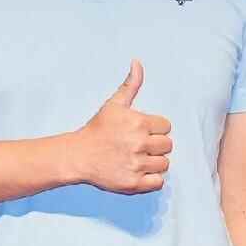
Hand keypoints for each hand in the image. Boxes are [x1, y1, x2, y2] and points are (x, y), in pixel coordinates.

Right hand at [72, 62, 173, 194]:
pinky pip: (158, 182)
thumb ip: (130, 85)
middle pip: (168, 145)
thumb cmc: (97, 129)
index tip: (141, 132)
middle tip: (138, 146)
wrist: (78, 156)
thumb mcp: (114, 105)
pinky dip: (151, 179)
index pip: (166, 126)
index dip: (155, 129)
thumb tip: (137, 62)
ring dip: (154, 162)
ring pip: (164, 164)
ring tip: (137, 159)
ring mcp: (136, 165)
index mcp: (138, 123)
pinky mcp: (133, 183)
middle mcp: (139, 144)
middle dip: (155, 145)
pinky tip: (138, 171)